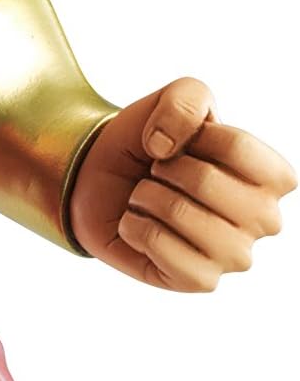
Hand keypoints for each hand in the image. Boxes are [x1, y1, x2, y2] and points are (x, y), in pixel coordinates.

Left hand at [68, 76, 293, 290]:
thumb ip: (186, 99)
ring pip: (179, 213)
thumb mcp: (174, 99)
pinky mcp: (200, 281)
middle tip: (161, 175)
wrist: (105, 180)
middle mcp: (266, 220)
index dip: (196, 136)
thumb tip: (166, 147)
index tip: (184, 143)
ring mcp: (236, 256)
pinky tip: (141, 226)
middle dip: (166, 169)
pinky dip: (135, 227)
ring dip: (147, 197)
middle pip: (206, 181)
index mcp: (275, 178)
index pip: (238, 148)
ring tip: (150, 199)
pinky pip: (157, 245)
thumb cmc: (154, 144)